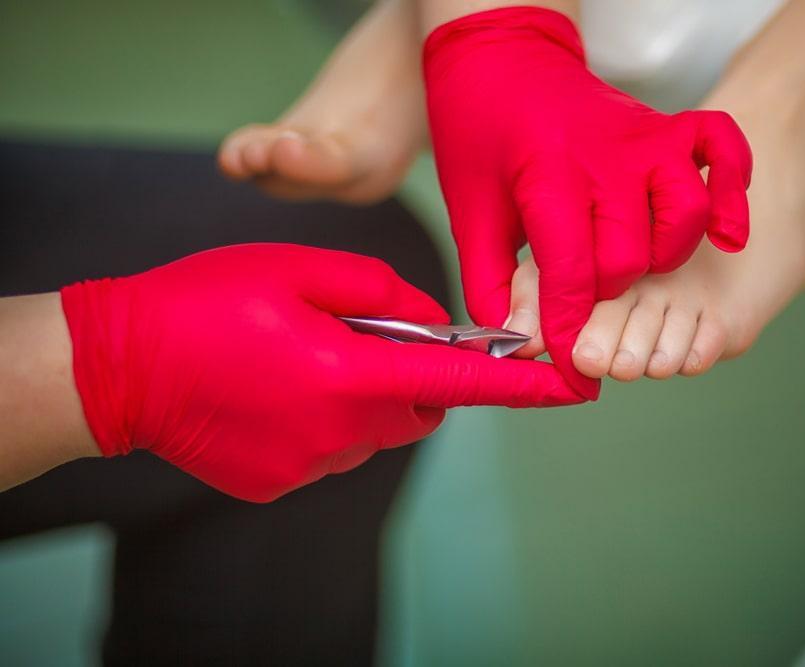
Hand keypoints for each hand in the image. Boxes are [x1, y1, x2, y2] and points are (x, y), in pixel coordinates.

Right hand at [61, 243, 580, 501]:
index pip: (461, 384)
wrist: (118, 365)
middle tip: (363, 336)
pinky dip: (325, 421)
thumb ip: (381, 294)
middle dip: (416, 376)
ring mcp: (311, 466)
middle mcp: (341, 433)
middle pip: (421, 408)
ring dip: (364, 396)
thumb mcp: (298, 270)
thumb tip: (431, 321)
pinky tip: (276, 391)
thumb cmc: (206, 303)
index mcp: (350, 375)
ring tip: (302, 358)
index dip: (521, 386)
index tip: (569, 387)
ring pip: (376, 430)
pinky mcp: (281, 483)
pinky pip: (333, 449)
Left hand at [423, 6, 751, 397]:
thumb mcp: (472, 213)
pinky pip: (724, 151)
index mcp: (548, 179)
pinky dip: (734, 193)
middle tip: (584, 302)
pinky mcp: (669, 127)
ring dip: (665, 256)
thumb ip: (491, 284)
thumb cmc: (482, 137)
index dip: (565, 326)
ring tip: (637, 268)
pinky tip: (727, 233)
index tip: (562, 359)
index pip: (570, 273)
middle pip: (630, 256)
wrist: (503, 59)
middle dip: (607, 296)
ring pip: (685, 216)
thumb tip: (511, 342)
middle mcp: (606, 160)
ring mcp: (645, 140)